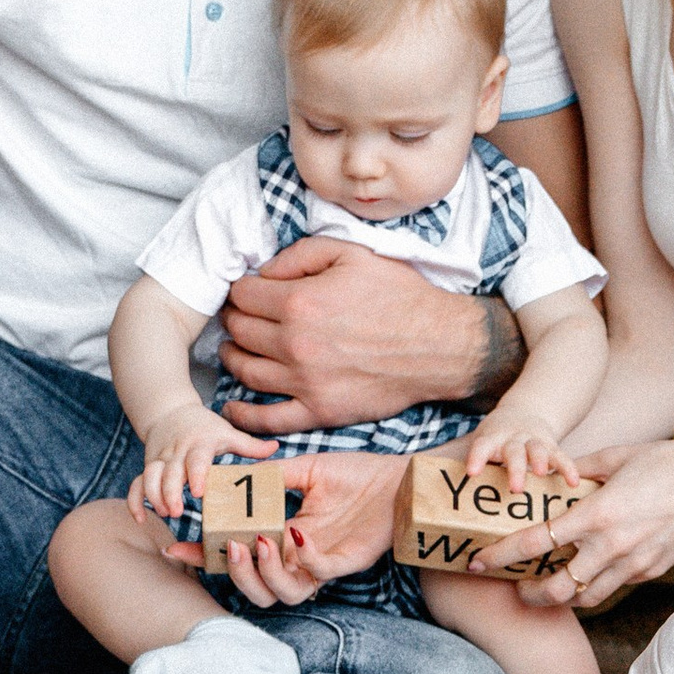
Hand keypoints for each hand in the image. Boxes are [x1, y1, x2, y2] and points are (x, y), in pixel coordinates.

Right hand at [128, 407, 263, 527]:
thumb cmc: (205, 427)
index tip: (199, 491)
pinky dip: (135, 501)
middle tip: (177, 512)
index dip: (196, 474)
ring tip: (164, 513)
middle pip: (169, 472)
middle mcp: (177, 452)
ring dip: (154, 496)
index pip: (197, 458)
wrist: (170, 411)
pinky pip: (136, 484)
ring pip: (150, 477)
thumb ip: (250, 445)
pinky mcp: (149, 467)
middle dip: (170, 492)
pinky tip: (140, 518)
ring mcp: (160, 460)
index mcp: (199, 444)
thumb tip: (276, 447)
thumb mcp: (227, 432)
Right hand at [201, 450, 403, 609]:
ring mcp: (324, 564)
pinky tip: (298, 534)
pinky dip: (305, 559)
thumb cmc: (356, 475)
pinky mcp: (348, 561)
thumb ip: (269, 477)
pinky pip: (321, 574)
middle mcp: (300, 558)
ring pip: (286, 595)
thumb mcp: (304, 470)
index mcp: (284, 539)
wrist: (399, 477)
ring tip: (260, 542)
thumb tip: (229, 476)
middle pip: (259, 590)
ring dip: (266, 574)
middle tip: (232, 546)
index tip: (177, 549)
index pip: (239, 557)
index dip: (208, 559)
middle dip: (238, 574)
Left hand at [217, 236, 515, 433]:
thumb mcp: (354, 254)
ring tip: (236, 349)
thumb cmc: (401, 296)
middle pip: (239, 331)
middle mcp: (295, 344)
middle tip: (242, 317)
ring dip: (233, 357)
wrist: (440, 345)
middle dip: (235, 320)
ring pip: (245, 371)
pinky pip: (268, 419)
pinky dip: (244, 414)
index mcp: (300, 302)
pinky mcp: (320, 411)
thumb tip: (264, 271)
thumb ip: (302, 254)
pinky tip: (234, 406)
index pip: (243, 295)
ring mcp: (305, 382)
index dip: (241, 290)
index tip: (248, 292)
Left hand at [459, 420, 583, 490]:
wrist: (523, 413)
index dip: (477, 458)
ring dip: (540, 462)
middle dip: (515, 469)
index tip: (472, 473)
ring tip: (542, 474)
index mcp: (492, 440)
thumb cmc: (497, 441)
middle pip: (513, 452)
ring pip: (537, 450)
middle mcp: (513, 439)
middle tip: (515, 488)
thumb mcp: (484, 446)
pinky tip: (574, 482)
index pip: (482, 447)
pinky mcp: (551, 445)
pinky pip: (560, 456)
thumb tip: (455, 503)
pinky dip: (568, 468)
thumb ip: (477, 468)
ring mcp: (533, 440)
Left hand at [473, 434, 673, 609]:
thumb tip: (554, 473)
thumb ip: (580, 469)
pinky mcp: (650, 571)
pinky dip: (595, 585)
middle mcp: (612, 546)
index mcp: (597, 514)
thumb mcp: (618, 456)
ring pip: (584, 598)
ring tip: (549, 584)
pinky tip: (589, 570)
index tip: (479, 561)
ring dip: (562, 596)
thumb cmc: (670, 462)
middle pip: (556, 589)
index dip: (501, 556)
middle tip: (517, 586)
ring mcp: (633, 564)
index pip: (535, 543)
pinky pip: (613, 586)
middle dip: (530, 594)